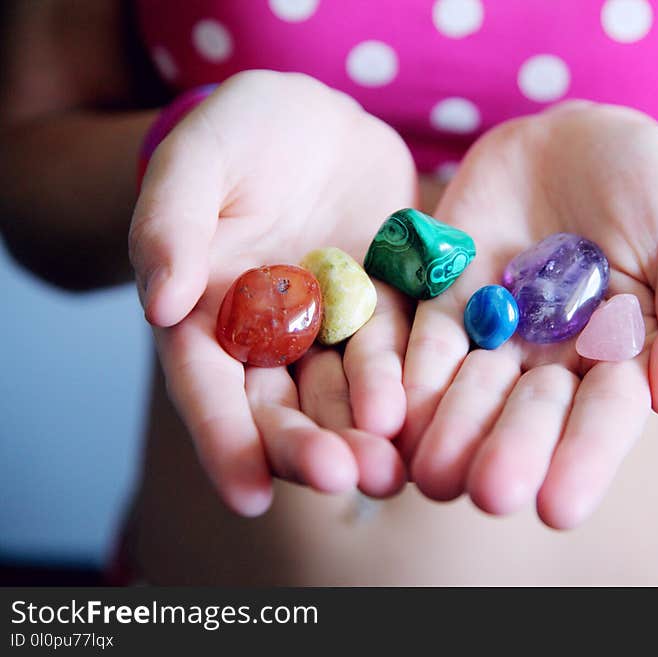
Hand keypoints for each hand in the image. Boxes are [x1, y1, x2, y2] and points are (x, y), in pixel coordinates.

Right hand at [129, 71, 414, 514]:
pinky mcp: (389, 307)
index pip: (208, 389)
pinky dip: (415, 382)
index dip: (225, 442)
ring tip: (391, 469)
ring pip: (348, 393)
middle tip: (342, 478)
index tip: (247, 494)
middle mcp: (272, 339)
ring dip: (368, 434)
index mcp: (209, 318)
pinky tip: (434, 414)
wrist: (315, 121)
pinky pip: (404, 349)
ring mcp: (336, 328)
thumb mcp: (196, 162)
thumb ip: (171, 226)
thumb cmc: (239, 136)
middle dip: (309, 448)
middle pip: (284, 408)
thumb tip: (161, 303)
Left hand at [400, 102, 657, 528]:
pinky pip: (420, 342)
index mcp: (617, 361)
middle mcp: (551, 362)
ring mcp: (494, 335)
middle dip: (510, 453)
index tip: (559, 506)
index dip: (583, 459)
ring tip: (432, 471)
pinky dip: (405, 375)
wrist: (577, 142)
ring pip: (468, 391)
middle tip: (491, 493)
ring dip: (449, 430)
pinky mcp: (443, 301)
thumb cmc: (649, 189)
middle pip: (528, 415)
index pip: (603, 418)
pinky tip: (388, 413)